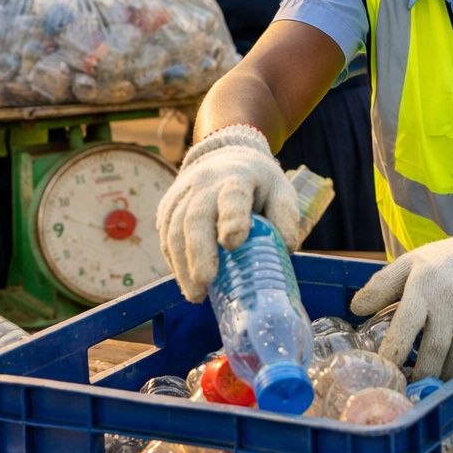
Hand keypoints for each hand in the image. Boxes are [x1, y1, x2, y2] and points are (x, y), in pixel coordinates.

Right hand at [156, 125, 299, 301]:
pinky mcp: (168, 207)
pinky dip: (174, 262)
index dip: (231, 218)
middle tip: (205, 282)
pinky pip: (166, 236)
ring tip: (196, 294)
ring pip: (175, 230)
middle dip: (199, 252)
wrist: (225, 158)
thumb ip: (285, 217)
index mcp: (237, 177)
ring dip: (183, 265)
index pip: (233, 196)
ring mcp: (182, 194)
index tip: (232, 243)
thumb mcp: (280, 192)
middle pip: (195, 218)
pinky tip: (186, 283)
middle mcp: (205, 183)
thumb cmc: (258, 183)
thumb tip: (287, 249)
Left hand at [349, 225, 452, 379]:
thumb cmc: (440, 265)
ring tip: (427, 384)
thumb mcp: (408, 264)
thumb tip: (355, 309)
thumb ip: (381, 286)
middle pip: (433, 350)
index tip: (385, 368)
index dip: (395, 349)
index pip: (407, 323)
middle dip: (420, 374)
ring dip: (440, 376)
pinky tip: (450, 370)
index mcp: (423, 287)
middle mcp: (449, 305)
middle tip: (407, 388)